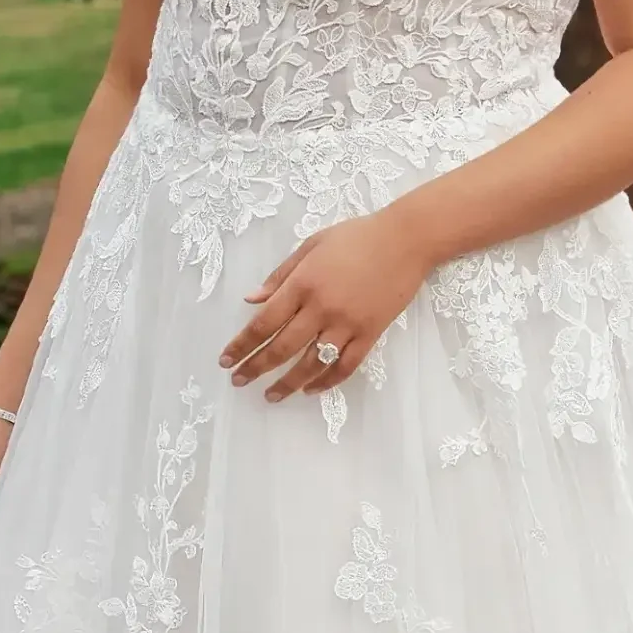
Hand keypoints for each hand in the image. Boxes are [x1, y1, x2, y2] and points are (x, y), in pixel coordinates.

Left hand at [219, 207, 433, 399]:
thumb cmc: (357, 236)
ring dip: (288, 383)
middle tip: (239, 380)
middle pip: (282, 347)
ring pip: (312, 364)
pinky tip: (311, 389)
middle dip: (256, 367)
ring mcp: (347, 324)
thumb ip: (280, 275)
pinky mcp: (370, 334)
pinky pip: (345, 366)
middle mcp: (321, 308)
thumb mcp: (311, 245)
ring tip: (271, 396)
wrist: (406, 240)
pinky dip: (327, 382)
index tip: (226, 359)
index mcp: (303, 284)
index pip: (264, 322)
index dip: (242, 344)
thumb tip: (251, 300)